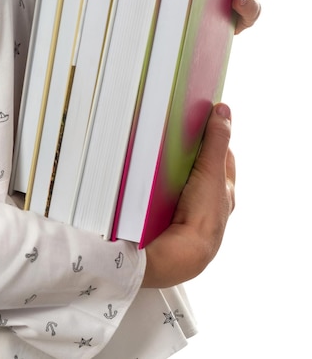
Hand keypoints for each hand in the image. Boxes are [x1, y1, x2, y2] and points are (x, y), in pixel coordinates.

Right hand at [142, 103, 233, 288]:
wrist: (178, 255)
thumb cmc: (201, 217)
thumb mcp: (211, 171)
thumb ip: (216, 141)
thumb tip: (224, 111)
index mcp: (223, 190)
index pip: (219, 153)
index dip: (209, 135)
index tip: (196, 118)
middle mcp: (207, 201)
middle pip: (198, 166)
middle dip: (185, 150)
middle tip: (169, 133)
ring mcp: (187, 210)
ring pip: (178, 181)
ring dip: (166, 168)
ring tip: (151, 152)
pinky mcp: (169, 218)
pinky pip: (161, 194)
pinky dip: (154, 185)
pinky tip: (142, 178)